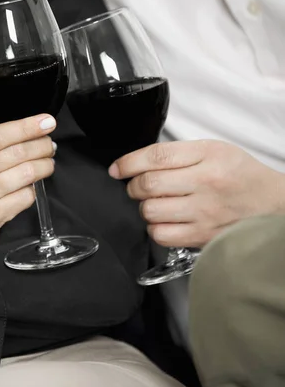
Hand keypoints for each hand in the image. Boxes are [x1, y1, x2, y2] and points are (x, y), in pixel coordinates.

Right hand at [0, 115, 56, 260]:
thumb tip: (13, 128)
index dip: (28, 126)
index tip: (47, 121)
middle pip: (18, 152)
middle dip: (43, 146)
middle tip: (51, 145)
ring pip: (27, 173)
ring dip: (45, 167)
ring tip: (48, 164)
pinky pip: (25, 197)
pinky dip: (33, 190)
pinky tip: (31, 187)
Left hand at [109, 140, 284, 247]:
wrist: (273, 204)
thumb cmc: (242, 176)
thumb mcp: (214, 150)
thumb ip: (177, 154)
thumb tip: (138, 163)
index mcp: (208, 155)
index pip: (156, 156)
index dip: (128, 163)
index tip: (117, 169)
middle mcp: (206, 182)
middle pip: (148, 185)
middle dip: (134, 187)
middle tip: (138, 187)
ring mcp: (204, 212)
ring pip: (151, 211)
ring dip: (145, 208)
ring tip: (155, 204)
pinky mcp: (203, 236)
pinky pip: (161, 235)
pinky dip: (155, 228)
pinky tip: (164, 221)